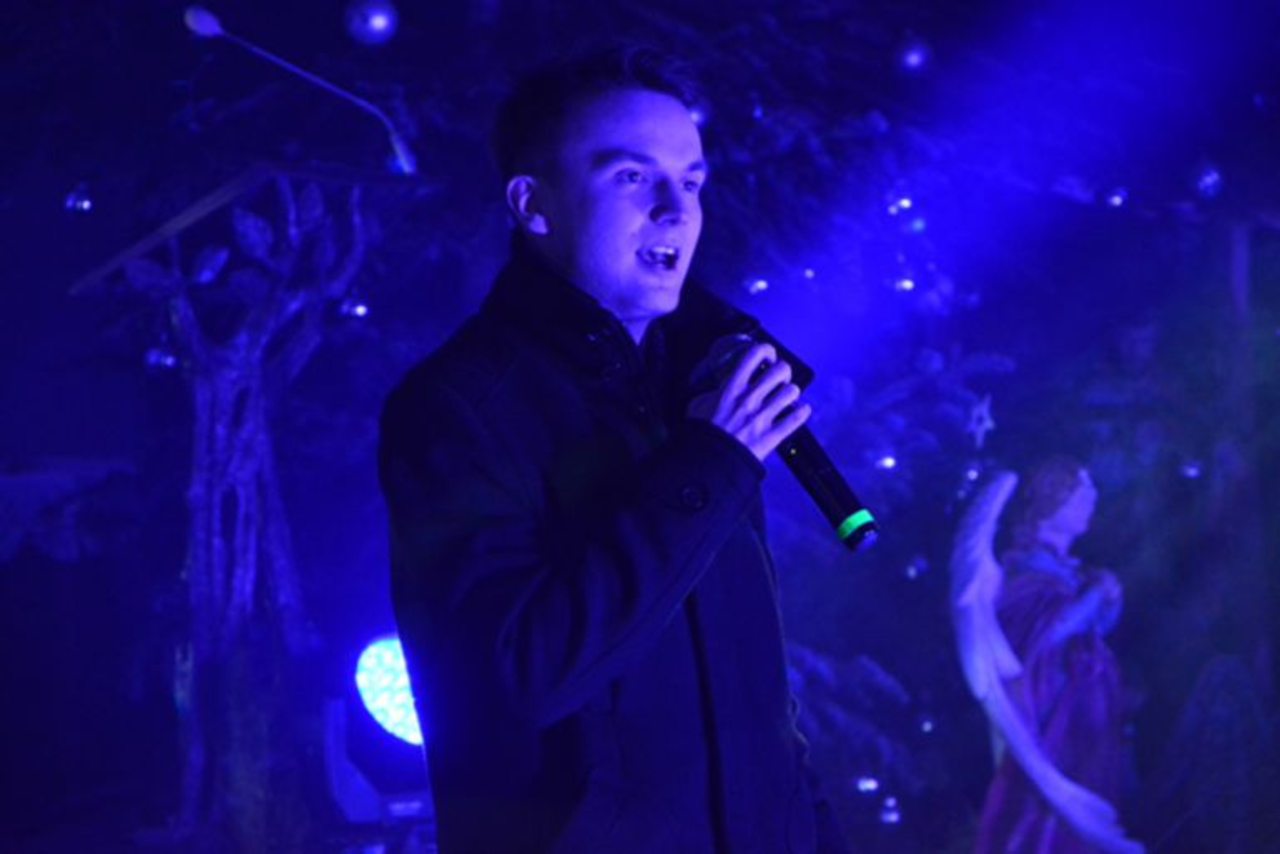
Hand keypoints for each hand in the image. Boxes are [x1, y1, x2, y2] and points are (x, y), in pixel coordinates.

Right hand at [687, 342, 811, 461]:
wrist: (708, 464)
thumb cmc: (701, 435)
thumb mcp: (698, 406)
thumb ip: (711, 394)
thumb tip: (715, 390)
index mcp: (731, 389)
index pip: (753, 355)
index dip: (766, 350)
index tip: (768, 356)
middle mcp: (749, 400)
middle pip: (779, 371)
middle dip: (783, 371)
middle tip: (780, 378)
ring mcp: (761, 418)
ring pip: (791, 392)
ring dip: (792, 392)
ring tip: (787, 395)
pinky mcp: (770, 436)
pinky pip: (795, 419)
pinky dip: (802, 412)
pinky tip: (802, 410)